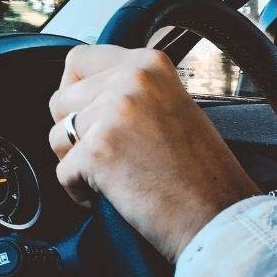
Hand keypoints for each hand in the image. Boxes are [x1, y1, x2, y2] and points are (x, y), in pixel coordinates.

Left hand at [49, 45, 259, 261]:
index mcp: (149, 64)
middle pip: (60, 99)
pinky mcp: (98, 151)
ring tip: (113, 176)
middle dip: (73, 132)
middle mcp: (131, 79)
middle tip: (107, 155)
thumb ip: (130, 91)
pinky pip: (62, 172)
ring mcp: (113, 113)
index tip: (88, 115)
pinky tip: (114, 194)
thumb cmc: (201, 173)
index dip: (74, 92)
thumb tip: (80, 91)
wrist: (218, 217)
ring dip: (75, 162)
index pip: (78, 59)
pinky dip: (80, 191)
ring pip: (57, 136)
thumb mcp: (171, 106)